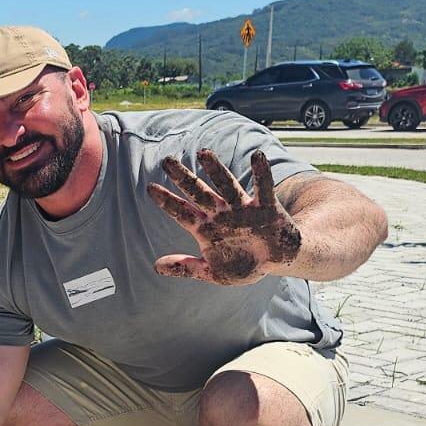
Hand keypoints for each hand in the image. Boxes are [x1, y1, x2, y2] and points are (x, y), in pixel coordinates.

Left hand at [147, 149, 300, 284]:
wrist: (275, 263)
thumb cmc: (242, 265)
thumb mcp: (212, 272)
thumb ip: (186, 268)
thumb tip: (155, 267)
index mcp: (205, 228)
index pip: (182, 212)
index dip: (167, 201)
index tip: (150, 188)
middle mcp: (221, 214)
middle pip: (199, 193)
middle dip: (184, 178)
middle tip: (167, 161)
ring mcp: (242, 209)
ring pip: (227, 185)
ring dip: (216, 170)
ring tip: (203, 153)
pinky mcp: (266, 208)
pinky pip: (264, 188)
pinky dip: (262, 173)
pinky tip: (258, 156)